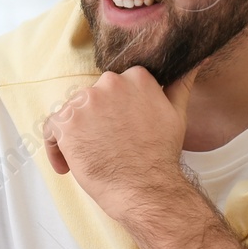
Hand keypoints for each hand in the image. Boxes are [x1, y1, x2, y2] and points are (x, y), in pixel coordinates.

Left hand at [44, 66, 198, 222]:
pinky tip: (67, 166)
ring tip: (87, 159)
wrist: (145, 188)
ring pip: (72, 112)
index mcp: (136, 77)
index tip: (118, 128)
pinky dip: (55, 147)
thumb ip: (180, 85)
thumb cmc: (160, 156)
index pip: (115, 86)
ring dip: (76, 134)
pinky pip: (51, 129)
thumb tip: (196, 61)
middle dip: (95, 121)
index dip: (114, 110)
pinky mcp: (67, 123)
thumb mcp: (176, 114)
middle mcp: (109, 83)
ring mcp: (86, 102)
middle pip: (92, 99)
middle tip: (105, 147)